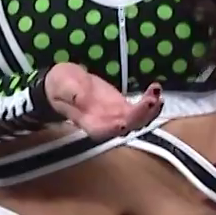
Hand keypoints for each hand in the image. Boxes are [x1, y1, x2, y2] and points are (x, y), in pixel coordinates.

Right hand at [44, 64, 161, 138]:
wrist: (64, 83)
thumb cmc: (60, 85)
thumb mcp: (61, 86)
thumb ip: (71, 93)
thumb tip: (80, 97)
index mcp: (88, 122)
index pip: (103, 131)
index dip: (116, 128)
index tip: (124, 119)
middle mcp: (106, 124)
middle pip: (127, 127)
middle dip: (141, 116)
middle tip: (150, 99)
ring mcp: (116, 117)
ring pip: (138, 120)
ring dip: (150, 110)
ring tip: (156, 93)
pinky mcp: (123, 107)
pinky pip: (140, 109)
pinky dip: (150, 102)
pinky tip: (155, 88)